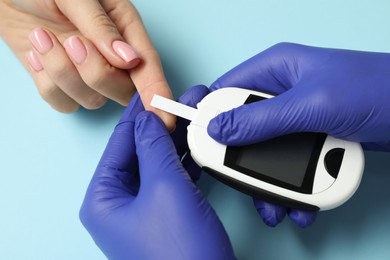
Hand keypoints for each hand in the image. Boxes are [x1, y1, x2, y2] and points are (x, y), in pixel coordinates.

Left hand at [0, 0, 173, 128]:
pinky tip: (37, 54)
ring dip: (63, 74)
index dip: (158, 94)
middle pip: (123, 91)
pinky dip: (47, 83)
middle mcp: (111, 55)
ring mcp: (85, 72)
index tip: (165, 119)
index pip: (148, 67)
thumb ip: (102, 28)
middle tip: (73, 43)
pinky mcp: (61, 82)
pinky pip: (63, 103)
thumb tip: (130, 60)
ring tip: (42, 38)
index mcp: (124, 29)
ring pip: (91, 100)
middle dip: (96, 74)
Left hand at [80, 86, 234, 259]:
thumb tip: (148, 116)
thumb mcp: (165, 188)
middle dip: (162, 126)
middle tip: (180, 100)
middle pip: (140, 151)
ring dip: (176, 142)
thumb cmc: (181, 250)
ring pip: (158, 164)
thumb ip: (154, 146)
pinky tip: (197, 146)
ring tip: (194, 116)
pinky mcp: (166, 216)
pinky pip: (171, 179)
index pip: (121, 142)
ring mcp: (143, 211)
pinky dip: (185, 162)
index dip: (139, 113)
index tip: (154, 89)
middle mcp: (119, 204)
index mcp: (104, 198)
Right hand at [206, 42, 389, 226]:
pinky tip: (300, 205)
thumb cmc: (375, 91)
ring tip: (275, 208)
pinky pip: (288, 162)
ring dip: (267, 182)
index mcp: (274, 69)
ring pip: (264, 150)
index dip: (205, 115)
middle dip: (239, 161)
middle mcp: (280, 92)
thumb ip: (261, 119)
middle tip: (239, 186)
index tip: (194, 144)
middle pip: (242, 127)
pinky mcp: (310, 137)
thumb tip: (215, 129)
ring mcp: (295, 116)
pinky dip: (291, 186)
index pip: (224, 90)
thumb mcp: (311, 104)